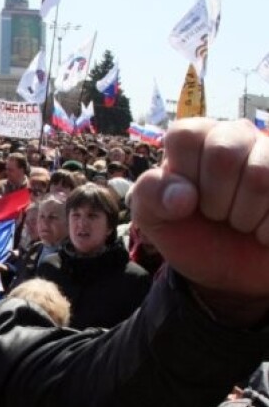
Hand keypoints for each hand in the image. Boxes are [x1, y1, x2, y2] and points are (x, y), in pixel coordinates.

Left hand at [132, 119, 268, 323]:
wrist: (230, 272)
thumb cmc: (190, 232)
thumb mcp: (153, 218)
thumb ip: (149, 195)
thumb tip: (183, 196)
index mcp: (195, 137)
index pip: (184, 135)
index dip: (183, 174)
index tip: (186, 198)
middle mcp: (236, 135)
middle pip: (223, 153)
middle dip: (214, 200)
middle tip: (216, 214)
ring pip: (260, 176)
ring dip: (244, 217)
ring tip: (241, 223)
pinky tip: (264, 233)